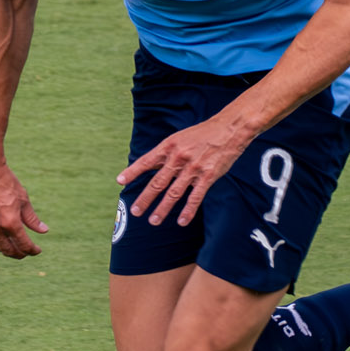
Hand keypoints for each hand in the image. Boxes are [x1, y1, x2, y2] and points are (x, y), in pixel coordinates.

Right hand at [0, 161, 47, 257]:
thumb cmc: (6, 181)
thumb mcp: (23, 199)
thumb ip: (32, 218)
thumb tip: (44, 231)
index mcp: (10, 223)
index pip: (23, 245)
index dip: (32, 250)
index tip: (37, 250)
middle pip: (8, 250)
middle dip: (18, 254)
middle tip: (25, 253)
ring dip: (4, 249)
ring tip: (12, 247)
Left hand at [119, 114, 251, 227]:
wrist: (229, 129)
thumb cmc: (203, 134)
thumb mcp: (180, 138)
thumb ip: (166, 153)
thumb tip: (150, 166)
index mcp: (169, 146)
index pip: (146, 161)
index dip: (132, 172)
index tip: (120, 181)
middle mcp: (178, 158)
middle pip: (158, 182)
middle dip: (145, 198)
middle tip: (135, 211)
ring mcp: (193, 168)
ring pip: (174, 193)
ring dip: (162, 209)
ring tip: (153, 221)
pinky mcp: (208, 176)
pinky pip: (195, 197)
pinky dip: (188, 211)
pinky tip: (181, 221)